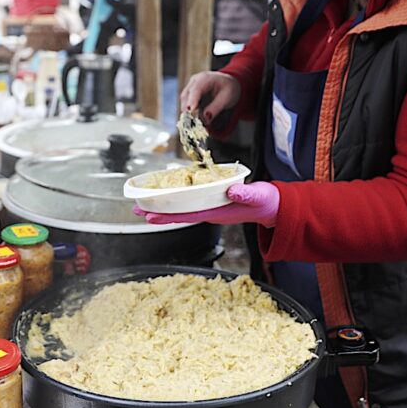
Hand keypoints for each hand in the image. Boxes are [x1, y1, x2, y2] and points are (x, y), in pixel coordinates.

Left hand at [134, 182, 279, 227]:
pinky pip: (189, 203)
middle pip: (178, 214)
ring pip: (181, 210)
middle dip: (157, 212)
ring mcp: (209, 209)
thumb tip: (233, 191)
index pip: (188, 215)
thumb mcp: (259, 196)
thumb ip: (247, 194)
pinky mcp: (211, 203)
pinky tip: (165, 197)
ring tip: (142, 205)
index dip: (168, 216)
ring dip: (162, 207)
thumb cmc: (265, 201)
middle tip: (135, 208)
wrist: (271, 206)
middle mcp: (210, 212)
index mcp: (218, 212)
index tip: (150, 216)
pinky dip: (174, 200)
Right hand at [179, 72, 241, 123]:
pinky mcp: (189, 93)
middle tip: (192, 122)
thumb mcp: (226, 99)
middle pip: (186, 95)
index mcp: (206, 78)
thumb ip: (215, 109)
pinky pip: (186, 103)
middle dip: (187, 109)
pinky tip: (194, 119)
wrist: (228, 83)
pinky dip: (188, 111)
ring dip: (187, 112)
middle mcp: (195, 80)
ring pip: (184, 100)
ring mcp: (190, 86)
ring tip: (194, 123)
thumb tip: (205, 119)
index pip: (196, 89)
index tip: (190, 111)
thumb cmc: (228, 89)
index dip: (192, 100)